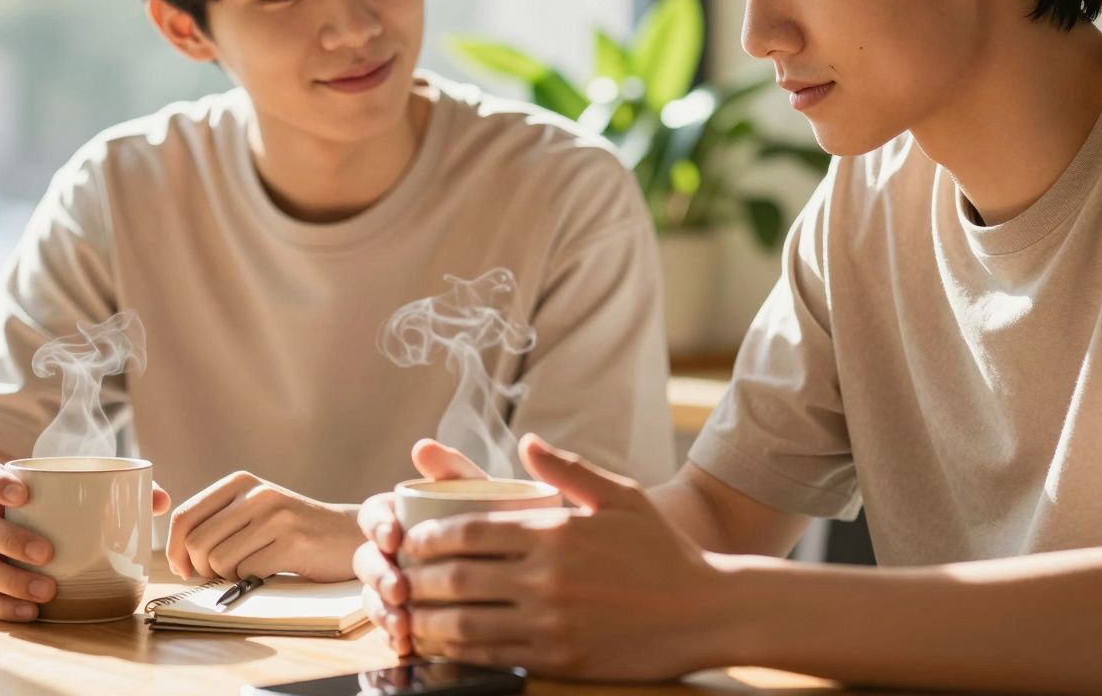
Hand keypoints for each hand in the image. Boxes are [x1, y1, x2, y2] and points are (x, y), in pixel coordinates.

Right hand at [0, 459, 170, 621]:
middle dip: (10, 540)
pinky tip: (29, 613)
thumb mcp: (66, 494)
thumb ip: (113, 490)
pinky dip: (0, 608)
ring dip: (8, 580)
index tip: (24, 494)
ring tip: (47, 591)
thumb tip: (160, 500)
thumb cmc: (43, 510)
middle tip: (47, 552)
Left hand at [166, 471, 360, 581]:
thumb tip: (176, 555)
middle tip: (220, 574)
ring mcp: (277, 516)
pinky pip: (248, 572)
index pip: (185, 517)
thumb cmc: (292, 531)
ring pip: (219, 561)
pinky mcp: (294, 542)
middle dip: (201, 568)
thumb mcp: (255, 511)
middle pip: (197, 543)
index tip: (184, 568)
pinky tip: (269, 572)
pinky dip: (251, 580)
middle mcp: (257, 493)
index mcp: (241, 482)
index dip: (174, 550)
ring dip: (228, 576)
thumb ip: (218, 520)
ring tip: (250, 569)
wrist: (347, 535)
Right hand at [352, 439, 486, 656]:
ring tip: (403, 625)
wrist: (520, 564)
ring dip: (381, 611)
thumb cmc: (492, 520)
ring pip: (372, 597)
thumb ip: (454, 470)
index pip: (373, 515)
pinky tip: (406, 647)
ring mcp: (394, 585)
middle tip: (398, 589)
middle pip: (367, 560)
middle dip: (378, 576)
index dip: (376, 526)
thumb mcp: (477, 496)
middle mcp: (391, 551)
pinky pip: (389, 630)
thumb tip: (423, 446)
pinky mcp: (405, 616)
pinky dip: (394, 639)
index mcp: (400, 515)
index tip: (393, 536)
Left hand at [396, 435, 724, 680]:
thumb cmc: (661, 549)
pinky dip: (458, 653)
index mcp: (555, 533)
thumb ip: (567, 468)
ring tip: (408, 613)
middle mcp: (546, 579)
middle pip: (455, 578)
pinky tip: (443, 645)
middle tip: (396, 576)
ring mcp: (551, 624)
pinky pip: (492, 658)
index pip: (467, 532)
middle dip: (415, 578)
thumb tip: (526, 441)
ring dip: (426, 619)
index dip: (426, 537)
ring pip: (464, 625)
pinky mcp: (558, 660)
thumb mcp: (620, 495)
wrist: (706, 611)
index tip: (410, 539)